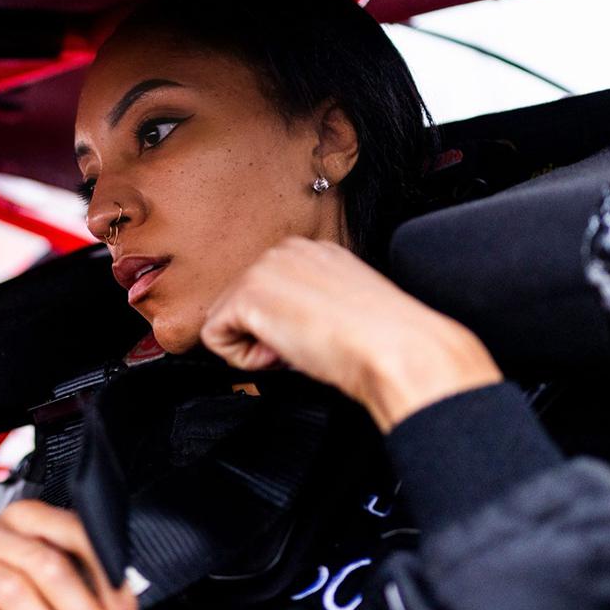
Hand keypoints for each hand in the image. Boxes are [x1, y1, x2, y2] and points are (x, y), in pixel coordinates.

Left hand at [199, 237, 502, 431]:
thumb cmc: (381, 339)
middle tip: (304, 346)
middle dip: (264, 335)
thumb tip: (278, 328)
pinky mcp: (247, 295)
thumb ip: (307, 304)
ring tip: (297, 349)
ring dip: (254, 347)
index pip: (268, 292)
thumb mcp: (339, 309)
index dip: (283, 327)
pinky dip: (242, 358)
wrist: (395, 347)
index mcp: (313, 251)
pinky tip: (281, 354)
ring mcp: (263, 269)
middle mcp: (285, 251)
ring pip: (225, 319)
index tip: (314, 338)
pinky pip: (214, 337)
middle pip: (241, 304)